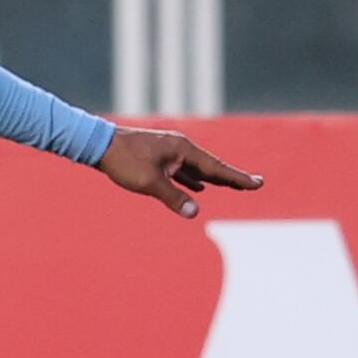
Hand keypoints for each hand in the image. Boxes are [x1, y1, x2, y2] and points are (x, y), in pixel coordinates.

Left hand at [97, 128, 262, 218]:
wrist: (99, 144)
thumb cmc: (124, 161)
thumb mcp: (149, 183)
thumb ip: (173, 198)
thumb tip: (194, 213)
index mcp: (182, 149)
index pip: (216, 168)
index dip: (237, 178)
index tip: (258, 183)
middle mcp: (180, 147)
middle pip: (211, 166)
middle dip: (231, 177)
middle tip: (253, 184)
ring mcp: (169, 151)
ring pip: (197, 169)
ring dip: (214, 179)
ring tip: (232, 186)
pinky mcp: (159, 157)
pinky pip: (183, 170)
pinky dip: (193, 179)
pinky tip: (199, 187)